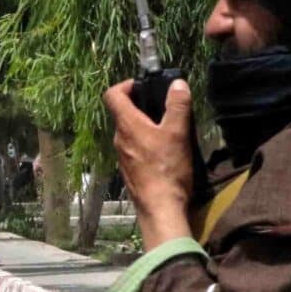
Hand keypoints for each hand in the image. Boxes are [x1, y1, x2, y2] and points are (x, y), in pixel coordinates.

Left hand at [104, 78, 194, 219]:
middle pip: (123, 113)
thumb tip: (177, 83)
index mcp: (127, 125)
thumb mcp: (178, 133)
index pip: (112, 95)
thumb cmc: (167, 168)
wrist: (160, 208)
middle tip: (164, 107)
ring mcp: (122, 157)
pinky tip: (165, 152)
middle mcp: (119, 139)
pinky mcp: (129, 171)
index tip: (143, 85)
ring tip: (169, 129)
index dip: (126, 84)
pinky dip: (146, 143)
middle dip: (142, 105)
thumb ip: (178, 106)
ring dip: (146, 125)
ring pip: (130, 132)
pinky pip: (135, 148)